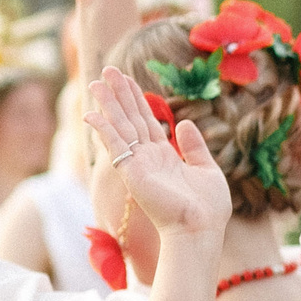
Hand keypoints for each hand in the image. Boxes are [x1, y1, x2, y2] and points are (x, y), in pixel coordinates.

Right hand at [81, 67, 229, 240]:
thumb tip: (184, 122)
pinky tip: (92, 114)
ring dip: (109, 104)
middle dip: (120, 94)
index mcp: (165, 157)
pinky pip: (115, 146)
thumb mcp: (207, 169)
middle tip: (108, 70)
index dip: (138, 101)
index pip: (147, 122)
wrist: (201, 229)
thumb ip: (194, 147)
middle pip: (130, 119)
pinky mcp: (132, 172)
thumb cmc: (208, 208)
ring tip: (97, 81)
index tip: (129, 81)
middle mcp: (148, 158)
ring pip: (121, 126)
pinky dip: (104, 129)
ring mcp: (138, 164)